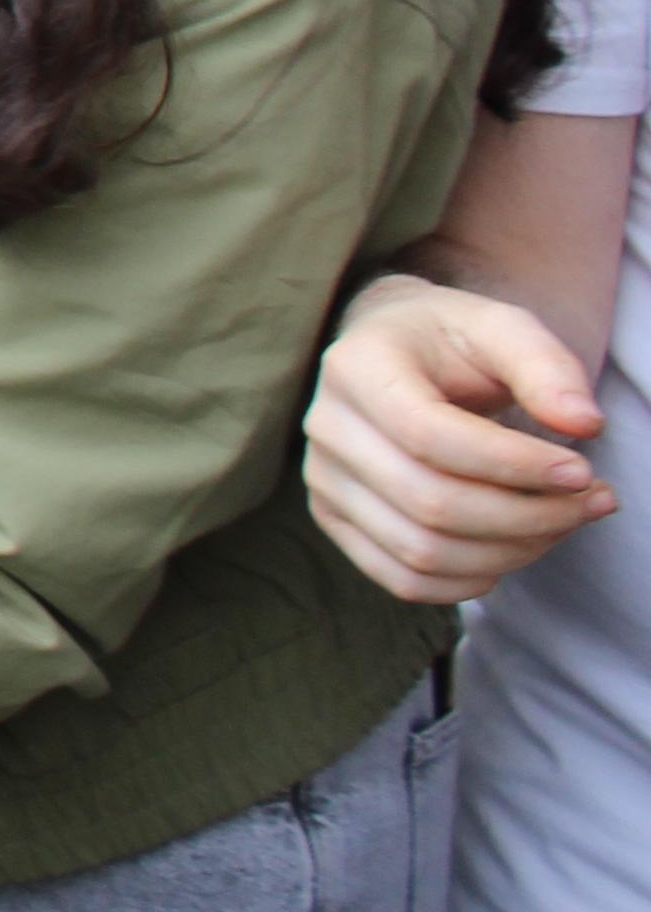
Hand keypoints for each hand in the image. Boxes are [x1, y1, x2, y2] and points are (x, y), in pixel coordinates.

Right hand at [309, 272, 615, 601]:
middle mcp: (326, 425)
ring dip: (509, 552)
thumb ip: (546, 367)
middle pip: (429, 503)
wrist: (391, 352)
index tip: (582, 470)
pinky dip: (466, 583)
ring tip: (559, 524)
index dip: (513, 465)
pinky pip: (401, 579)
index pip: (429, 435)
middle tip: (589, 503)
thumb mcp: (501, 328)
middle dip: (527, 516)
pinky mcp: (333, 517)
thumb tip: (583, 424)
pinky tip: (509, 551)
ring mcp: (322, 478)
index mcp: (356, 367)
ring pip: (420, 550)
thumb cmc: (450, 341)